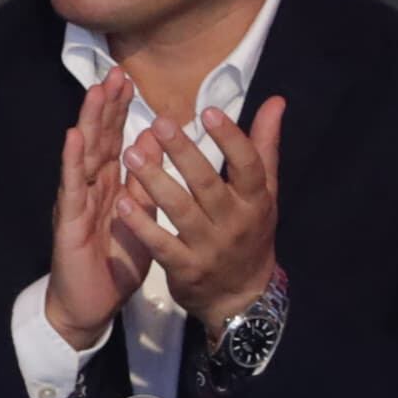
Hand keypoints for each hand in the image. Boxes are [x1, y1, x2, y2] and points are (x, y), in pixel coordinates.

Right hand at [45, 70, 146, 345]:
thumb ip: (145, 182)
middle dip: (106, 105)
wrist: (89, 304)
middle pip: (98, 139)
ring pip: (84, 155)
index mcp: (109, 185)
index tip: (128, 79)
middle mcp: (90, 186)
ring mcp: (77, 200)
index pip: (114, 140)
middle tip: (115, 71)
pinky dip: (72, 160)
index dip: (120, 110)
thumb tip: (153, 141)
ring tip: (95, 92)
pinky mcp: (70, 220)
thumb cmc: (112, 262)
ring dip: (89, 122)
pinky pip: (72, 187)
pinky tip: (74, 138)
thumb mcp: (139, 218)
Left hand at [128, 97, 285, 331]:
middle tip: (159, 122)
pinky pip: (161, 245)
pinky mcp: (185, 268)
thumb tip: (275, 101)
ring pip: (181, 211)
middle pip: (209, 185)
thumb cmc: (250, 232)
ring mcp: (209, 247)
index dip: (231, 140)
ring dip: (155, 182)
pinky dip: (142, 225)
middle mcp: (234, 223)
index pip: (249, 167)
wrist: (242, 296)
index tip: (208, 111)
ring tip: (130, 153)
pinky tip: (121, 203)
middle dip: (184, 154)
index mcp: (255, 201)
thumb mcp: (264, 193)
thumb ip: (264, 146)